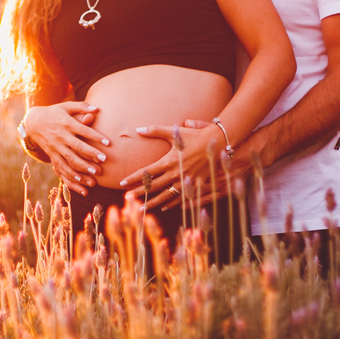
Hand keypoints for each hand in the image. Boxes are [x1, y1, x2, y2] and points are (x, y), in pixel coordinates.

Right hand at [23, 102, 109, 189]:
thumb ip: (82, 107)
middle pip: (77, 147)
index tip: (108, 143)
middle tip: (104, 160)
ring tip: (95, 174)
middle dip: (91, 154)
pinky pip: (60, 166)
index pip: (83, 130)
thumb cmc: (54, 113)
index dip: (96, 137)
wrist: (34, 121)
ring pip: (70, 159)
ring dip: (82, 167)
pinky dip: (69, 174)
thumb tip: (97, 109)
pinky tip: (79, 181)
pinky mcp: (51, 154)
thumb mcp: (66, 106)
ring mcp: (55, 146)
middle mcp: (61, 135)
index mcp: (67, 123)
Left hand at [120, 122, 237, 210]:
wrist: (217, 143)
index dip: (133, 178)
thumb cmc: (194, 136)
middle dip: (139, 193)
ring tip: (141, 209)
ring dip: (152, 202)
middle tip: (127, 199)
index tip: (122, 183)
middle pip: (153, 186)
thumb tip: (138, 129)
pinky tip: (163, 207)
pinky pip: (181, 198)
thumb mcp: (174, 132)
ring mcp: (185, 181)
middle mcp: (175, 173)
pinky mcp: (195, 186)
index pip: (146, 172)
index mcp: (168, 161)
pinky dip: (171, 204)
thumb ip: (154, 130)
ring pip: (165, 196)